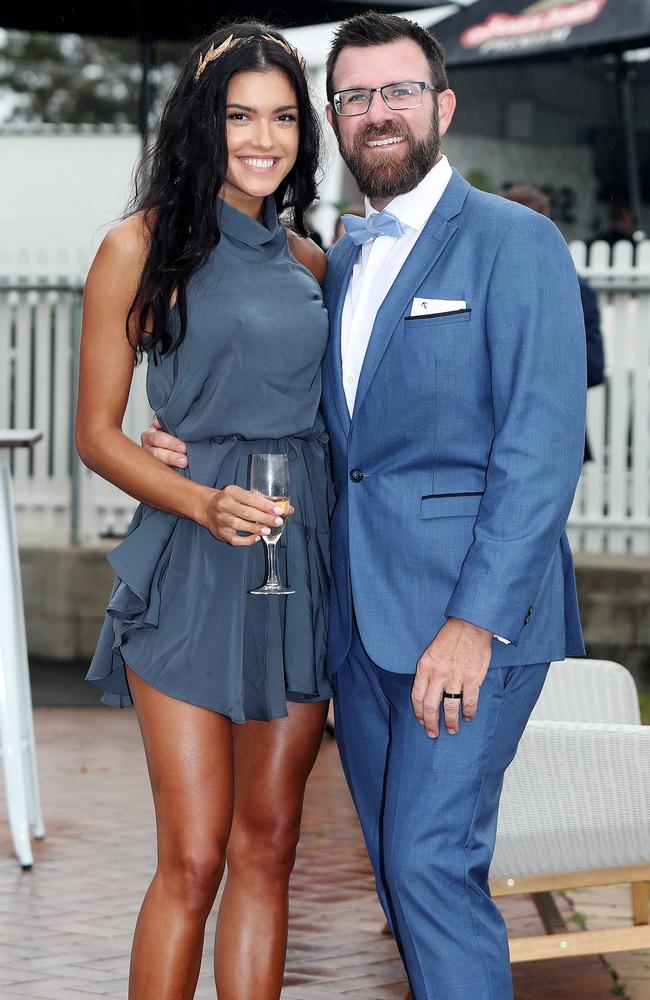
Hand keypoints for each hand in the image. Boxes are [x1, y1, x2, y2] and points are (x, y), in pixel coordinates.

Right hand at [141, 418, 294, 545]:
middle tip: (277, 521)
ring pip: (239, 525)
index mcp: (231, 492)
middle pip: (246, 512)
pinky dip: (246, 540)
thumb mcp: (241, 493)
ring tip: (268, 530)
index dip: (265, 505)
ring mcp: (221, 519)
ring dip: (255, 529)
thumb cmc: (230, 500)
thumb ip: (261, 500)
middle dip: (264, 518)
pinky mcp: (220, 532)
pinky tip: (256, 538)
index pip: (250, 498)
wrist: (206, 507)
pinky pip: (234, 539)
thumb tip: (286, 509)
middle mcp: (224, 505)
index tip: (278, 510)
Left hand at [411, 618, 492, 737]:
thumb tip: (427, 690)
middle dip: (431, 723)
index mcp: (425, 667)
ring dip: (450, 722)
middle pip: (431, 706)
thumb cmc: (451, 636)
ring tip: (452, 730)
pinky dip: (469, 713)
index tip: (421, 721)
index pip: (417, 696)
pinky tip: (468, 717)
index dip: (418, 712)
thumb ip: (428, 671)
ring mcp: (456, 677)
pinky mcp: (472, 679)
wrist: (471, 625)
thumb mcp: (431, 651)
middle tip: (433, 733)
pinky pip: (469, 702)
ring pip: (450, 708)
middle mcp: (438, 674)